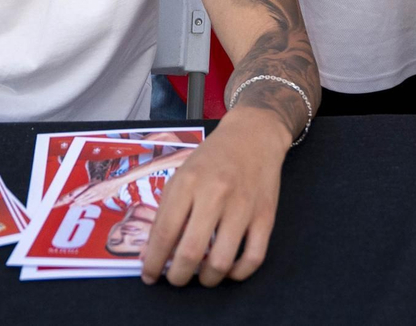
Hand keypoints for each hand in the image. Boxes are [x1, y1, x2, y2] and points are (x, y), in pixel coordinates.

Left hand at [139, 105, 289, 286]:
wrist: (254, 135)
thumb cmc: (212, 158)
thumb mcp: (181, 176)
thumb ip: (166, 213)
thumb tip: (150, 253)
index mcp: (188, 182)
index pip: (165, 232)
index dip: (153, 262)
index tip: (149, 276)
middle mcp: (215, 194)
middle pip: (191, 252)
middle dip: (177, 277)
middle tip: (175, 279)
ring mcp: (243, 206)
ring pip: (222, 261)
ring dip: (207, 279)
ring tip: (201, 276)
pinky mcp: (266, 216)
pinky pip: (253, 258)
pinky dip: (239, 274)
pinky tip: (229, 271)